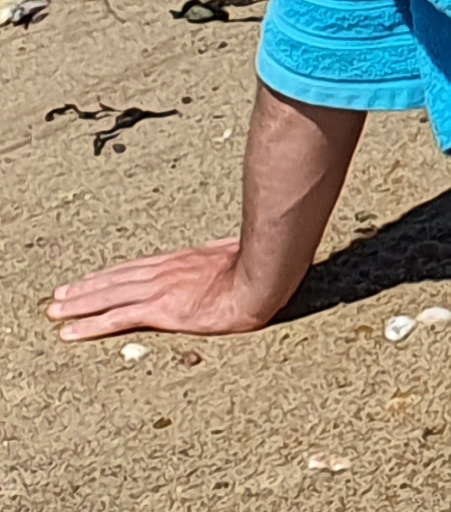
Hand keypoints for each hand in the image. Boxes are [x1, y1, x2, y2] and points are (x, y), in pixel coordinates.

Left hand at [46, 239, 293, 341]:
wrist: (259, 280)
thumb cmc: (256, 268)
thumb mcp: (235, 255)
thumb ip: (222, 256)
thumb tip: (226, 253)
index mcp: (181, 262)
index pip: (136, 268)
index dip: (110, 275)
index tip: (91, 280)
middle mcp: (163, 273)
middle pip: (114, 281)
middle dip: (85, 289)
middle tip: (59, 297)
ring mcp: (159, 290)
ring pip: (108, 297)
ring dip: (78, 305)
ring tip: (55, 312)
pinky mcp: (159, 310)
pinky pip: (116, 319)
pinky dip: (89, 325)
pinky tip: (70, 332)